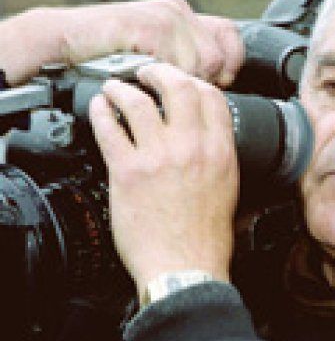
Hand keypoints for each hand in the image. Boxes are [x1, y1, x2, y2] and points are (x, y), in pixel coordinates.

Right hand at [0, 0, 243, 85]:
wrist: (65, 43)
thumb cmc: (108, 55)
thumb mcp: (156, 53)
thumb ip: (185, 57)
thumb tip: (218, 78)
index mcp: (184, 15)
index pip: (230, 35)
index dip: (231, 63)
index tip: (220, 81)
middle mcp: (179, 10)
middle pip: (218, 56)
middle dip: (203, 80)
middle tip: (176, 90)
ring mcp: (166, 16)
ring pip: (201, 63)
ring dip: (179, 82)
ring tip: (154, 82)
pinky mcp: (151, 26)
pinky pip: (176, 65)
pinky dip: (161, 79)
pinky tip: (141, 76)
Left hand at [89, 63, 238, 296]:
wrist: (185, 268)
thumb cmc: (206, 239)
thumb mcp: (230, 192)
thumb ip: (221, 160)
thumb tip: (212, 142)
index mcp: (220, 153)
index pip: (211, 98)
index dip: (194, 82)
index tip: (181, 83)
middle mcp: (191, 148)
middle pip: (177, 87)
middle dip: (159, 72)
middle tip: (147, 74)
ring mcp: (159, 158)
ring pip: (137, 101)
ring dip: (122, 88)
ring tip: (115, 89)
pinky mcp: (129, 172)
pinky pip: (110, 129)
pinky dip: (101, 113)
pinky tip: (99, 110)